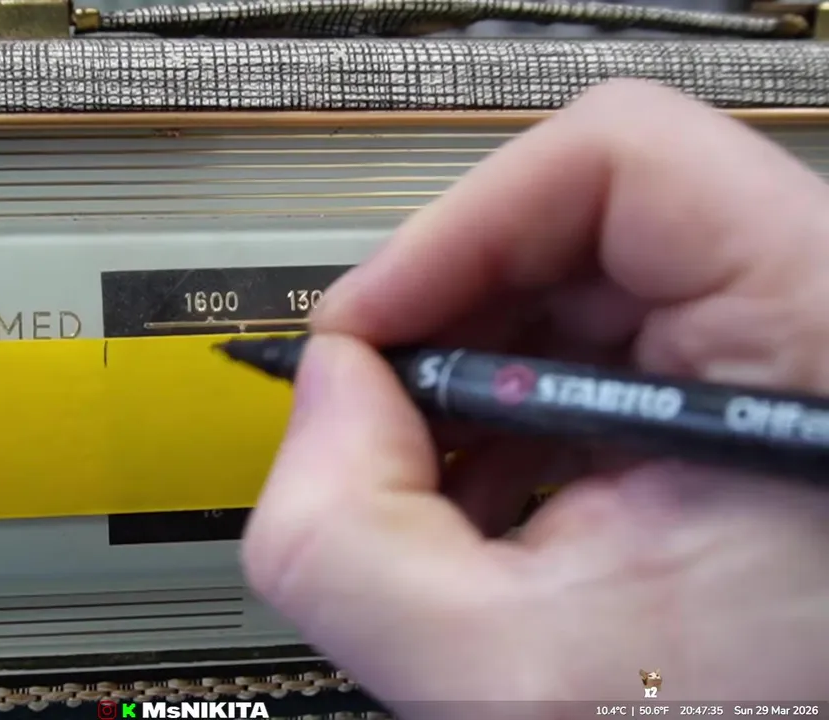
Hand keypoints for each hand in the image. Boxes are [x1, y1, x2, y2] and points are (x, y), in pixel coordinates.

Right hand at [241, 80, 828, 711]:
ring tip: (423, 472)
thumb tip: (322, 393)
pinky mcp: (738, 396)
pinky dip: (507, 409)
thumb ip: (345, 536)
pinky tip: (478, 492)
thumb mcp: (504, 676)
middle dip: (440, 319)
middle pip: (575, 219)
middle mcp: (812, 322)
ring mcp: (777, 359)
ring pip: (572, 285)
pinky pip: (594, 347)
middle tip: (370, 412)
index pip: (618, 159)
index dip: (457, 231)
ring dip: (465, 371)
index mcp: (815, 339)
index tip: (365, 330)